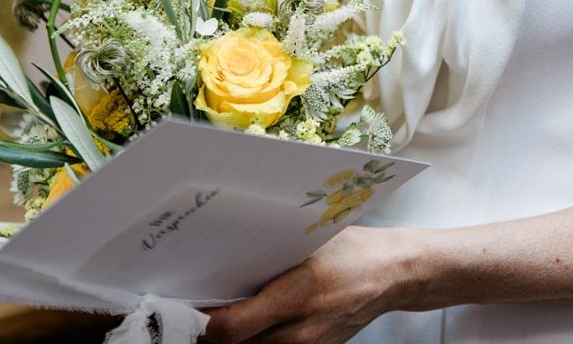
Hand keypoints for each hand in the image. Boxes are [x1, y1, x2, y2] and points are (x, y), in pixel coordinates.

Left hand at [202, 226, 418, 343]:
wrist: (393, 274)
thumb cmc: (350, 249)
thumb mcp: (305, 239)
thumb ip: (263, 252)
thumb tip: (218, 255)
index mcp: (295, 296)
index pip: (230, 328)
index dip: (199, 322)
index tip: (179, 305)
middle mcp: (299, 332)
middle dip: (205, 331)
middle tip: (184, 307)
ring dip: (226, 338)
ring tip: (210, 312)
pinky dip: (250, 340)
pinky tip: (243, 320)